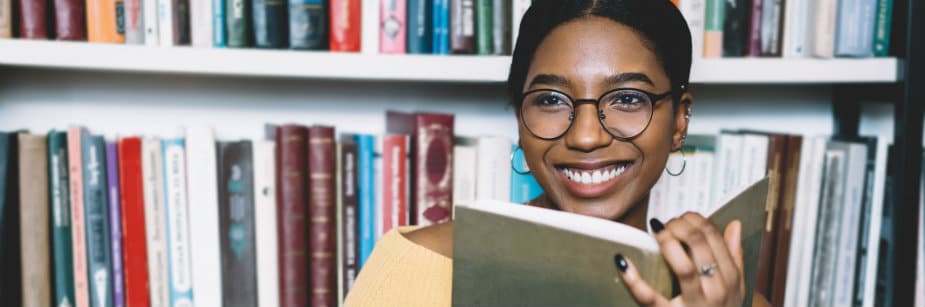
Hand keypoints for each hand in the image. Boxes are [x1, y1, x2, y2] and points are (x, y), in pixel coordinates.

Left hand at [615, 212, 744, 306]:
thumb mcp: (735, 288)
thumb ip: (734, 256)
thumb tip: (734, 224)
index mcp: (731, 279)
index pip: (714, 238)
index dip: (696, 220)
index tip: (683, 217)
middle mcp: (716, 291)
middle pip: (699, 246)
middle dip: (681, 225)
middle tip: (667, 223)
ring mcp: (692, 306)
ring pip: (683, 266)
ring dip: (667, 241)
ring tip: (657, 230)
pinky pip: (648, 297)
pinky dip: (633, 279)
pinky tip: (622, 260)